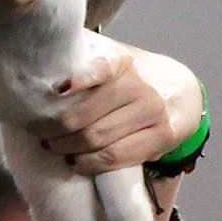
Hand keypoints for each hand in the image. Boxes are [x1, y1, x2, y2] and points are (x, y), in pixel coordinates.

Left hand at [25, 45, 199, 176]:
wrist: (183, 91)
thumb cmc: (136, 76)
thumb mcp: (117, 58)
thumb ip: (87, 58)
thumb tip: (40, 58)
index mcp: (124, 62)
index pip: (102, 68)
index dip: (79, 80)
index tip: (56, 90)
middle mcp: (139, 87)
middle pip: (86, 116)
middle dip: (54, 128)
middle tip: (38, 131)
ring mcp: (152, 113)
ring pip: (97, 139)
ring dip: (66, 147)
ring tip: (51, 146)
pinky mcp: (161, 137)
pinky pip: (116, 157)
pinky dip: (89, 162)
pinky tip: (75, 161)